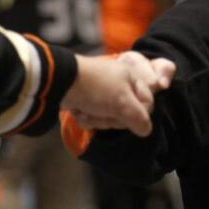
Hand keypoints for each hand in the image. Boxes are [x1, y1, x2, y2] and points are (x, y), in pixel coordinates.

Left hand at [61, 52, 175, 136]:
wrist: (60, 82)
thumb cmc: (97, 88)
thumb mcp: (123, 102)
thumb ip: (139, 118)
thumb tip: (146, 130)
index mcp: (131, 77)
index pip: (147, 102)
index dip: (138, 114)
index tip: (126, 114)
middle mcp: (118, 83)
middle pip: (127, 113)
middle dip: (113, 118)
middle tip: (103, 112)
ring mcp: (101, 92)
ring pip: (110, 117)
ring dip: (98, 119)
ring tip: (87, 111)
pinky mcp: (87, 100)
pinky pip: (95, 116)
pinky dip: (87, 117)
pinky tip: (79, 112)